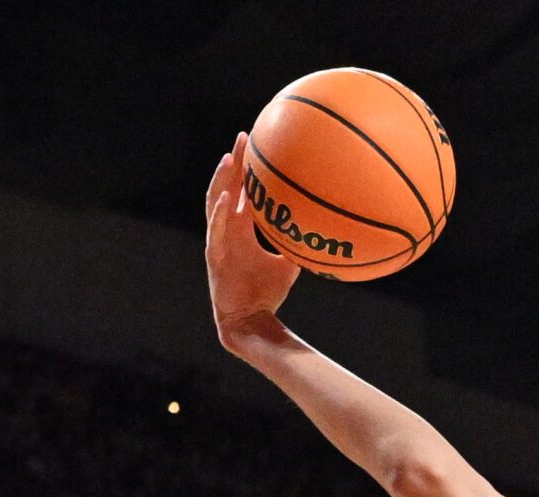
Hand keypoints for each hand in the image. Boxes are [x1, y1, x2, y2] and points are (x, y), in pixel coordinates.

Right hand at [206, 131, 300, 346]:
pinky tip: (227, 197)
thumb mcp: (289, 263)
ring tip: (229, 158)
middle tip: (243, 136)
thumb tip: (323, 233)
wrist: (252, 318)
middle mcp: (228, 228)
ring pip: (216, 203)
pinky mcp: (215, 256)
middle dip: (235, 162)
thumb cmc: (268, 291)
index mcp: (242, 228)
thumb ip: (298, 244)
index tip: (257, 143)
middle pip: (228, 187)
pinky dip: (220, 213)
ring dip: (221, 180)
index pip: (242, 190)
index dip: (247, 168)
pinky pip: (217, 230)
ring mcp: (219, 240)